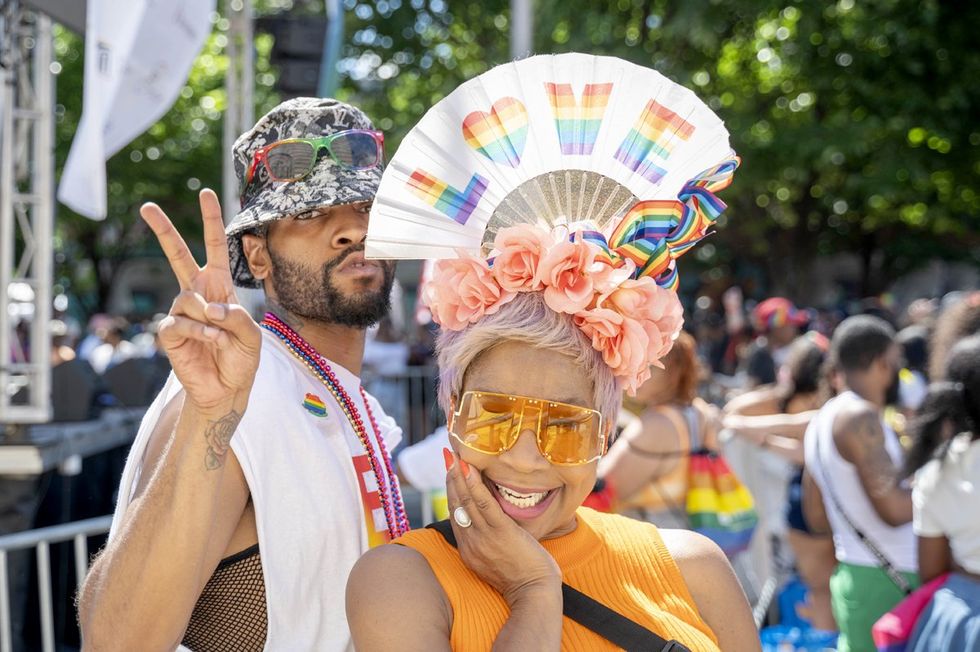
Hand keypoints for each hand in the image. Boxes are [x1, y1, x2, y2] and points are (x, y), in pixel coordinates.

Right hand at [142, 189, 261, 413]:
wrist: (226, 388)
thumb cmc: (241, 358)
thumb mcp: (252, 334)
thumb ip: (237, 316)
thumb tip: (207, 306)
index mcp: (220, 287)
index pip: (214, 248)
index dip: (211, 221)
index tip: (206, 193)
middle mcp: (197, 293)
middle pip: (178, 255)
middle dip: (163, 230)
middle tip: (146, 207)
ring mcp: (181, 311)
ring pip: (189, 299)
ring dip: (210, 320)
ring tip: (221, 339)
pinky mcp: (169, 332)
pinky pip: (180, 322)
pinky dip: (199, 333)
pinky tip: (210, 343)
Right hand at [443, 449, 560, 604]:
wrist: (534, 594)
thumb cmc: (522, 578)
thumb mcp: (496, 559)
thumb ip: (488, 541)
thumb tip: (490, 522)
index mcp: (469, 549)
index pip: (456, 515)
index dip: (451, 491)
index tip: (450, 472)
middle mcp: (471, 543)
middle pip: (456, 505)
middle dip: (451, 479)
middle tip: (448, 457)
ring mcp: (484, 538)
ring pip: (466, 502)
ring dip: (458, 476)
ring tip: (454, 457)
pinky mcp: (500, 533)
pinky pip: (484, 505)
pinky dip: (475, 486)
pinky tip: (469, 470)